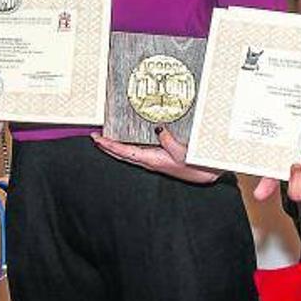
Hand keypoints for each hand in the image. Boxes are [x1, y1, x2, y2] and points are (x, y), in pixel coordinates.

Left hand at [91, 127, 220, 183]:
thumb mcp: (181, 151)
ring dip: (115, 147)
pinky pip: (137, 152)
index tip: (97, 139)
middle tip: (95, 137)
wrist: (205, 173)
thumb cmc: (194, 165)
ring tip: (105, 139)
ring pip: (127, 154)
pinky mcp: (158, 158)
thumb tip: (157, 127)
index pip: (124, 151)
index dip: (109, 145)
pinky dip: (126, 147)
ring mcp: (152, 160)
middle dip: (107, 146)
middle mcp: (148, 161)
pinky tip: (126, 143)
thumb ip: (168, 139)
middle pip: (121, 154)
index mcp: (150, 160)